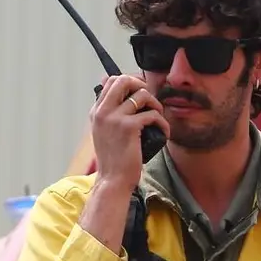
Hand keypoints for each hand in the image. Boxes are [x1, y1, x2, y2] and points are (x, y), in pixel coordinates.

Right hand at [89, 74, 169, 190]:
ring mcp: (115, 118)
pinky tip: (164, 132)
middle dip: (141, 85)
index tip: (141, 94)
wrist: (112, 181)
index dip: (130, 82)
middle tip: (150, 101)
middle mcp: (103, 112)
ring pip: (142, 94)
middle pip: (124, 79)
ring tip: (158, 117)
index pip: (111, 81)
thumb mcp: (105, 134)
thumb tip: (127, 100)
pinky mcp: (129, 127)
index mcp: (97, 112)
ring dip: (155, 104)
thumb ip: (111, 116)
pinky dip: (163, 123)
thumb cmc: (113, 160)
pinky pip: (153, 114)